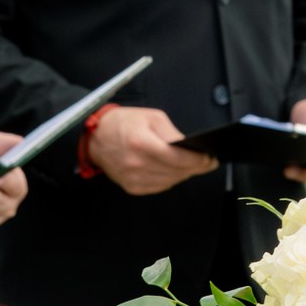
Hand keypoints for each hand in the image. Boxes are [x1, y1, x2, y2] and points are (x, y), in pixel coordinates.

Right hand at [87, 105, 216, 195]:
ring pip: (170, 181)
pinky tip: (176, 171)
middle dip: (195, 168)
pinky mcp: (132, 188)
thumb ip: (172, 133)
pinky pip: (159, 187)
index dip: (197, 160)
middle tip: (208, 163)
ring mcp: (133, 179)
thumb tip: (190, 148)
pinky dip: (171, 180)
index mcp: (141, 142)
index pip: (177, 158)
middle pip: (176, 172)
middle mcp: (136, 164)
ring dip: (184, 174)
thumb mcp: (151, 117)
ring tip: (194, 166)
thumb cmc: (123, 123)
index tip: (210, 159)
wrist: (95, 138)